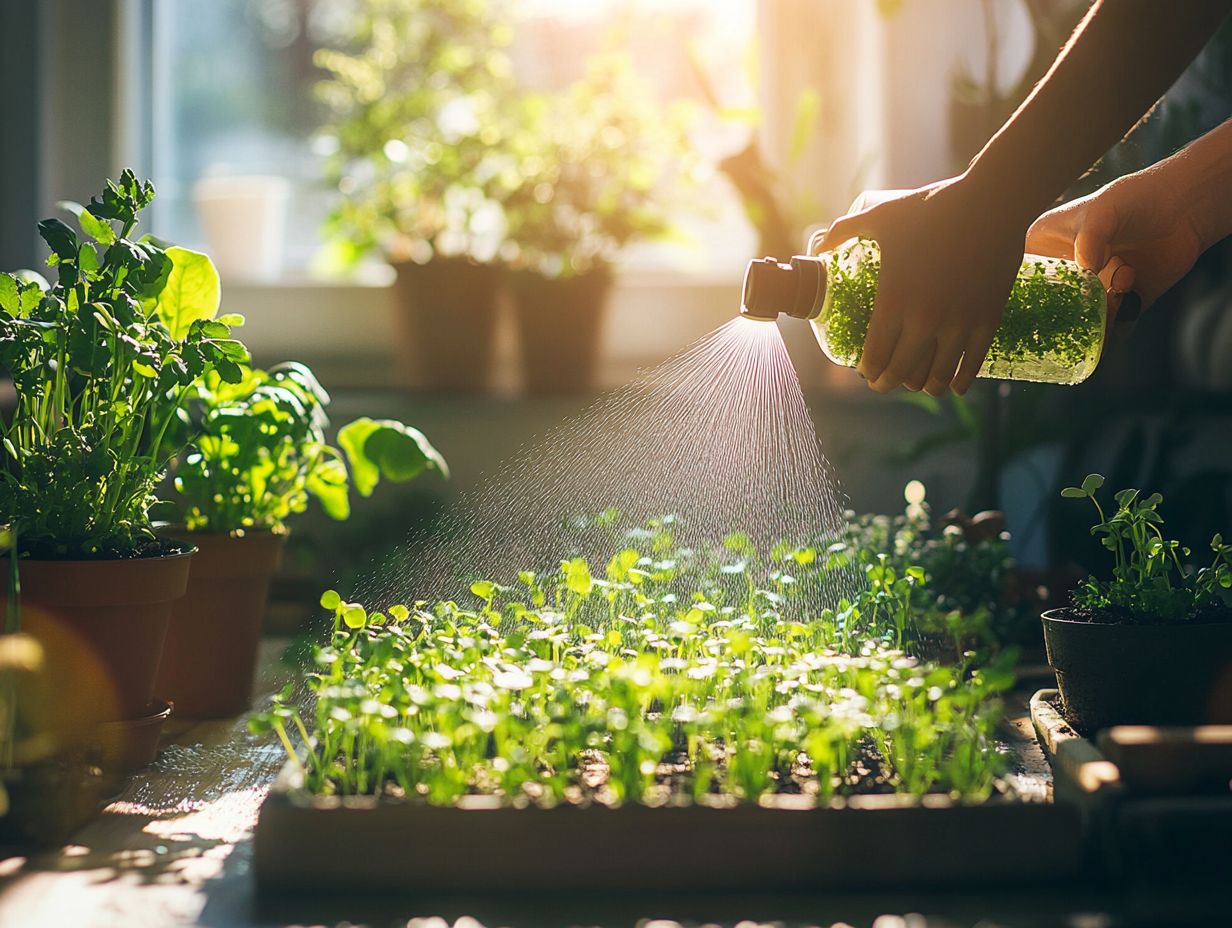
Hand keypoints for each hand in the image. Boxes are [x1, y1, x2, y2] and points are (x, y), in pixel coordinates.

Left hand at [817, 174, 1029, 395]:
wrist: (991, 203)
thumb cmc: (932, 208)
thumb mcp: (880, 216)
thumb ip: (845, 231)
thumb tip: (820, 242)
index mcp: (893, 303)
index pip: (874, 358)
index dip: (868, 371)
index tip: (866, 372)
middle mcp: (924, 322)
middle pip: (901, 373)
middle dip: (888, 383)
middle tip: (884, 383)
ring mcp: (958, 325)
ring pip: (936, 376)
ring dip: (924, 386)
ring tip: (919, 385)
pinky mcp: (988, 321)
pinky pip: (972, 365)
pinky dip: (960, 381)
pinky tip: (954, 387)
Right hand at [1026, 168, 1205, 318]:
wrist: (1184, 209)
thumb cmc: (1135, 199)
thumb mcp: (1103, 212)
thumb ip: (1090, 239)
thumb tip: (1085, 269)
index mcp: (1042, 250)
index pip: (1017, 283)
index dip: (1014, 300)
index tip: (1022, 310)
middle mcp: (1063, 277)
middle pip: (1044, 314)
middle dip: (1059, 320)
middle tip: (1077, 309)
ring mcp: (1089, 295)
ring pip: (1077, 328)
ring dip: (1096, 321)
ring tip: (1119, 290)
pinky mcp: (1117, 308)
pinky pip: (1108, 333)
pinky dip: (1118, 325)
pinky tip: (1131, 291)